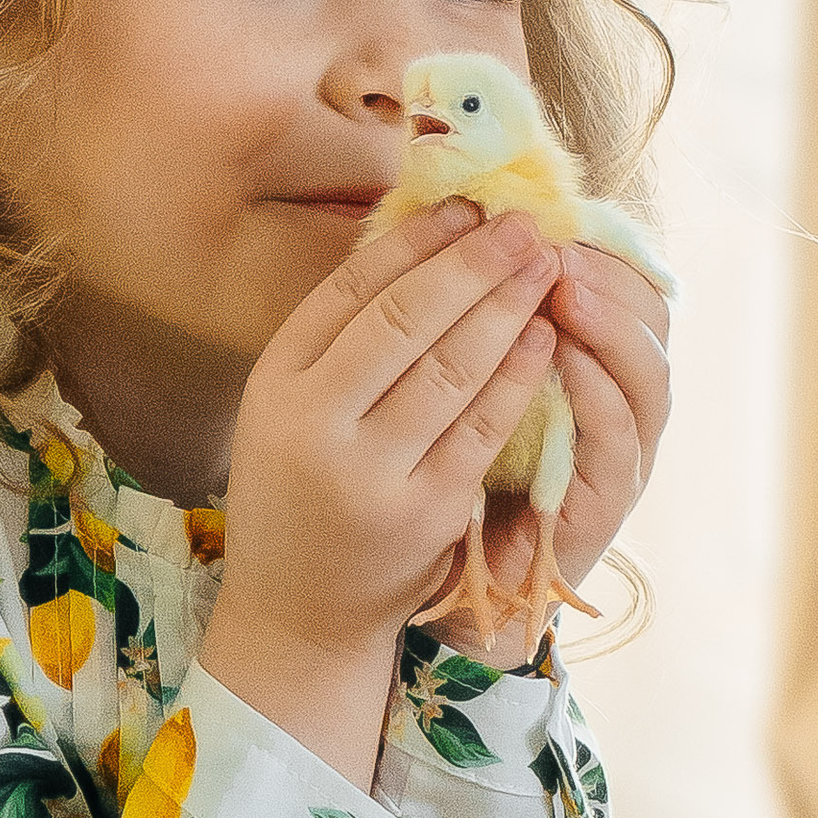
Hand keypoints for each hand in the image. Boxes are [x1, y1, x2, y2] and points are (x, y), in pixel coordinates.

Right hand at [196, 201, 561, 778]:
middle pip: (404, 319)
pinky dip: (515, 376)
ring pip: (450, 368)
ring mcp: (371, 473)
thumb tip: (421, 242)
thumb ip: (337, 341)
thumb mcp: (287, 410)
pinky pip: (482, 428)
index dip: (414, 240)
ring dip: (505, 308)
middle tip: (523, 223)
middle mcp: (314, 425)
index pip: (350, 290)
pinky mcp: (425, 512)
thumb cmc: (300, 492)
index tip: (465, 206)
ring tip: (543, 266)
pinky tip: (541, 338)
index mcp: (275, 386)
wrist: (299, 612)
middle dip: (473, 263)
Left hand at [464, 243, 673, 659]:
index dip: (593, 245)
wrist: (447, 598)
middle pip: (649, 323)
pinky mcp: (604, 509)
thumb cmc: (449, 480)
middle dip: (603, 274)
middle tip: (552, 241)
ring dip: (607, 324)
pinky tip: (563, 356)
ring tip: (564, 284)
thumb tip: (455, 221)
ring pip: (647, 377)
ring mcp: (618, 460)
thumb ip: (474, 321)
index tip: (541, 210)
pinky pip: (616, 443)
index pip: (622, 289)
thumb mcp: (459, 387)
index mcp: (590, 369)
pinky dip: (596, 394)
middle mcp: (618, 409)